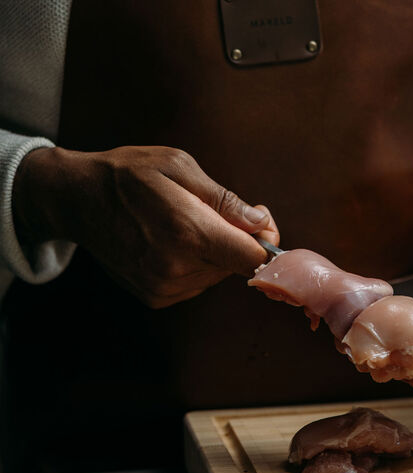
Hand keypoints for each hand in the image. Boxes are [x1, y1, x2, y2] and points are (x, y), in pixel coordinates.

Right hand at [12, 146, 278, 307]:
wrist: (75, 200)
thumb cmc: (128, 174)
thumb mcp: (179, 166)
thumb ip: (226, 200)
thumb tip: (262, 223)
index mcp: (187, 231)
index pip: (255, 259)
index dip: (269, 245)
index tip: (262, 227)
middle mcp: (176, 267)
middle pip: (239, 267)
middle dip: (238, 242)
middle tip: (212, 213)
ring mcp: (165, 287)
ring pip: (218, 276)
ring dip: (215, 253)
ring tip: (184, 225)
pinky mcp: (157, 297)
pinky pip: (197, 284)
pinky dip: (196, 266)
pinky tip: (172, 244)